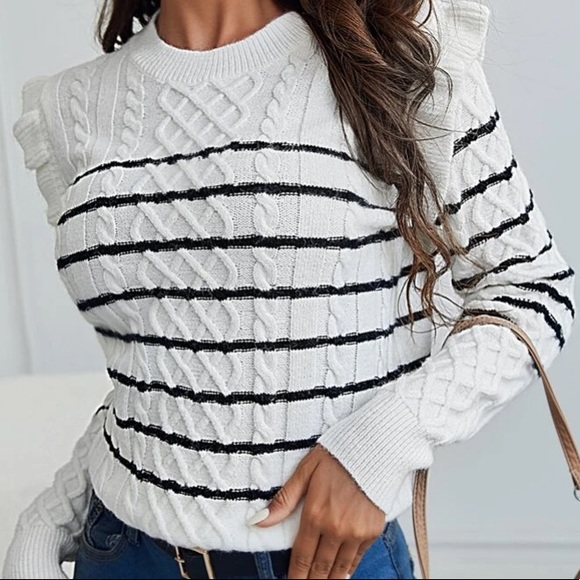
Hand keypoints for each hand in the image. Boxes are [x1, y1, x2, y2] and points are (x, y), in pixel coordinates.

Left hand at [248, 444, 385, 578]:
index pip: (301, 556)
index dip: (295, 575)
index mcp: (315, 513)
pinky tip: (342, 573)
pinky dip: (348, 568)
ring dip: (329, 579)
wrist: (374, 446)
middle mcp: (336, 528)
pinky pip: (357, 558)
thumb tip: (257, 521)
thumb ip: (283, 500)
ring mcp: (356, 532)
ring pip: (340, 568)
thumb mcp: (305, 471)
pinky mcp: (373, 531)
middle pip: (320, 567)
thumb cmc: (337, 455)